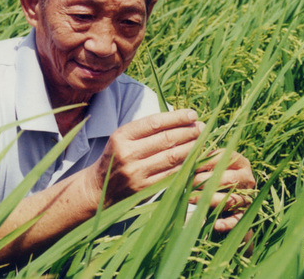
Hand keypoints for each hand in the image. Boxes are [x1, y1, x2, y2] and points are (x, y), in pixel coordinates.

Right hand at [84, 109, 204, 206]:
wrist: (101, 187)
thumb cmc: (118, 155)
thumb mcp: (124, 137)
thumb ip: (147, 129)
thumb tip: (180, 119)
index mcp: (122, 136)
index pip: (154, 123)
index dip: (177, 117)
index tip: (193, 115)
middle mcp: (128, 153)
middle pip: (166, 139)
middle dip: (188, 132)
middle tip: (202, 128)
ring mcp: (136, 172)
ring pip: (172, 157)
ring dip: (191, 147)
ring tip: (201, 141)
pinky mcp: (144, 188)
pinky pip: (171, 174)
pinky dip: (185, 165)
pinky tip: (194, 158)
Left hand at [191, 150, 255, 231]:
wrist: (220, 203)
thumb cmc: (210, 178)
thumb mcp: (207, 167)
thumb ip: (201, 161)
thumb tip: (190, 157)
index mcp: (239, 162)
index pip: (225, 158)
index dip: (207, 162)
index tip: (191, 166)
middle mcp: (247, 178)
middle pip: (229, 179)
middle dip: (206, 181)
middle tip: (189, 183)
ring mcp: (247, 197)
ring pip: (231, 199)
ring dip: (210, 200)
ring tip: (191, 199)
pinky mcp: (244, 215)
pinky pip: (237, 220)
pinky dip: (227, 223)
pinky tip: (216, 225)